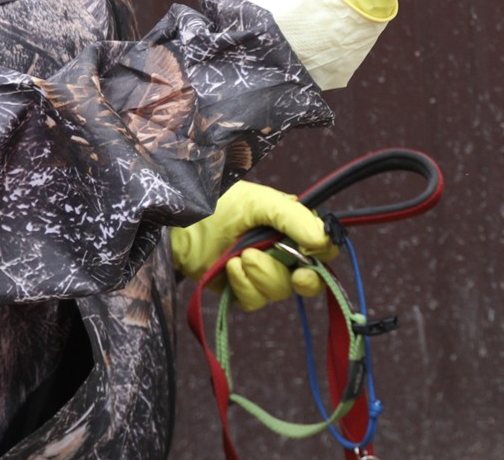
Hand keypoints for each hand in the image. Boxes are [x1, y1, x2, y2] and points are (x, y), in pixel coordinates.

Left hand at [168, 181, 338, 309]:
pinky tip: (229, 267)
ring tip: (239, 255)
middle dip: (300, 276)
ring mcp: (263, 273)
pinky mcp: (242, 290)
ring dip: (262, 274)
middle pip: (308, 278)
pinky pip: (255, 300)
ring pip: (279, 290)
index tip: (312, 253)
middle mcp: (283, 252)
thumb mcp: (260, 203)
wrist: (179, 224)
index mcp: (293, 227)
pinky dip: (243, 285)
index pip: (324, 248)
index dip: (323, 255)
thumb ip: (294, 218)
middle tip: (297, 274)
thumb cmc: (219, 204)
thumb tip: (323, 240)